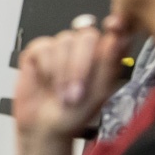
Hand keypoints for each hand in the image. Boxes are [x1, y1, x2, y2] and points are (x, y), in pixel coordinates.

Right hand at [13, 15, 130, 140]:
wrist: (42, 128)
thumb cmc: (72, 115)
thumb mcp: (98, 94)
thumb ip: (109, 64)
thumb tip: (117, 38)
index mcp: (102, 57)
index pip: (113, 33)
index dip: (115, 26)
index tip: (114, 26)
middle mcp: (81, 49)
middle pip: (86, 35)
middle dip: (80, 66)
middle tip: (76, 92)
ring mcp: (59, 48)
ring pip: (64, 41)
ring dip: (62, 73)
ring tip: (61, 94)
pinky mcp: (38, 51)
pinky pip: (43, 48)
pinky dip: (46, 69)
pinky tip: (46, 82)